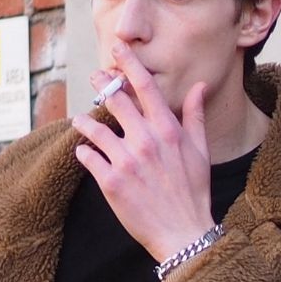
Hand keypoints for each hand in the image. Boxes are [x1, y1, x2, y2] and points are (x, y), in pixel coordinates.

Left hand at [71, 42, 214, 263]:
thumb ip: (195, 117)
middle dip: (102, 84)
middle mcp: (145, 140)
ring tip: (80, 120)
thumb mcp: (201, 152)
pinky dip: (83, 152)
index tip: (117, 48)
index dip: (129, 64)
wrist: (183, 233)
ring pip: (94, 128)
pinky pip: (88, 158)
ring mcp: (126, 161)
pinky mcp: (110, 182)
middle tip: (95, 78)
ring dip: (85, 121)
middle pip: (115, 100)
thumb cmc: (194, 193)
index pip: (145, 87)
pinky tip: (83, 151)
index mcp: (167, 130)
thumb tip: (198, 87)